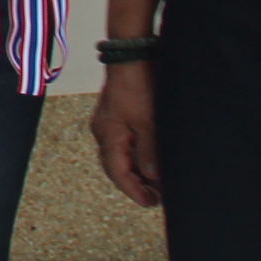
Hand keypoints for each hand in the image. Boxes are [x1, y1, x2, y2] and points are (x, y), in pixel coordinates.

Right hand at [90, 61, 159, 208]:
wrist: (131, 57)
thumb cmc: (138, 86)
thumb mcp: (148, 122)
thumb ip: (149, 150)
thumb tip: (152, 176)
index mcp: (108, 136)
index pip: (117, 173)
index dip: (133, 190)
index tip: (149, 203)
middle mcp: (104, 132)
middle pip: (116, 166)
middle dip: (135, 184)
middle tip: (156, 197)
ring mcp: (108, 123)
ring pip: (120, 155)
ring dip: (136, 169)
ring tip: (156, 182)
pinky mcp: (117, 115)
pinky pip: (123, 143)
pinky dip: (136, 155)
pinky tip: (149, 158)